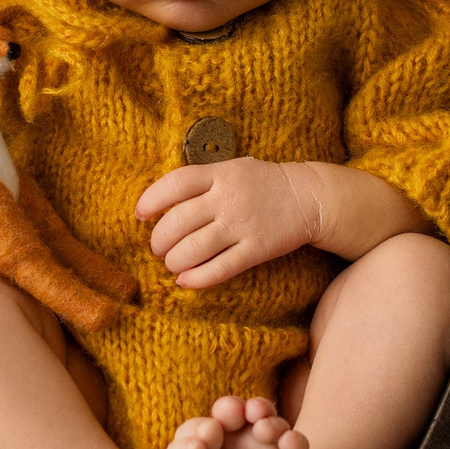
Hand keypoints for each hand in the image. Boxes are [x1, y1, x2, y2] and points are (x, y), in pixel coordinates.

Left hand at [134, 157, 320, 287]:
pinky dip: (197, 279)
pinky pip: (219, 269)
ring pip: (193, 249)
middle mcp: (228, 198)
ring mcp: (242, 225)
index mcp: (219, 174)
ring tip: (172, 263)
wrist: (309, 197)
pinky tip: (185, 281)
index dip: (150, 201)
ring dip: (174, 261)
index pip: (174, 184)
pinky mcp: (256, 249)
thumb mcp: (232, 168)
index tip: (140, 215)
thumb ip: (201, 180)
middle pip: (177, 222)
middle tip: (158, 247)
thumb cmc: (262, 183)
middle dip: (159, 240)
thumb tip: (160, 203)